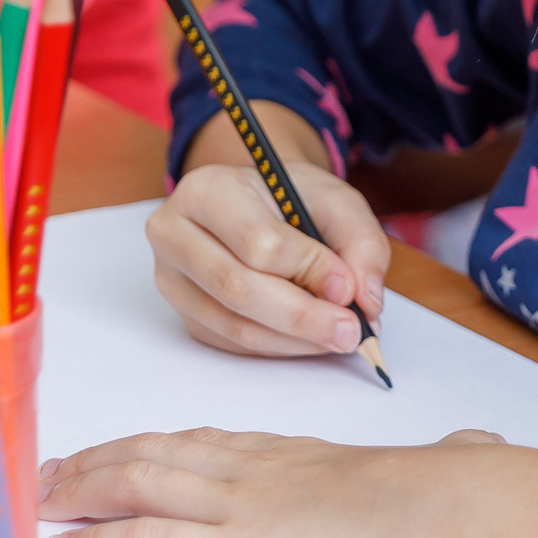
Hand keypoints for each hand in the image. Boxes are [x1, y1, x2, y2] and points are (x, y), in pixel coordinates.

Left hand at [39, 427, 507, 537]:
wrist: (445, 508)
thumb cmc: (455, 492)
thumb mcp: (451, 462)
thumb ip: (455, 453)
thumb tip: (485, 449)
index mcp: (301, 453)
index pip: (213, 440)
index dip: (161, 444)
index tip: (127, 447)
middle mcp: (257, 467)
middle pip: (158, 451)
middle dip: (100, 459)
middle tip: (54, 470)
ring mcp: (239, 503)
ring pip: (136, 482)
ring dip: (81, 490)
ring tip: (40, 502)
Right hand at [146, 116, 390, 357]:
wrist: (256, 203)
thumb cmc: (291, 199)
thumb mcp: (335, 200)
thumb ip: (360, 242)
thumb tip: (364, 299)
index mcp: (208, 190)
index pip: (257, 242)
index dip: (308, 269)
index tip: (348, 287)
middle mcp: (174, 233)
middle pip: (237, 288)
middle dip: (303, 317)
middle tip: (351, 331)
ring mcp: (172, 277)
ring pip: (234, 324)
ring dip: (295, 339)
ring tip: (339, 337)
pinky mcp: (183, 311)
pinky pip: (232, 342)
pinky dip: (279, 346)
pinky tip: (310, 338)